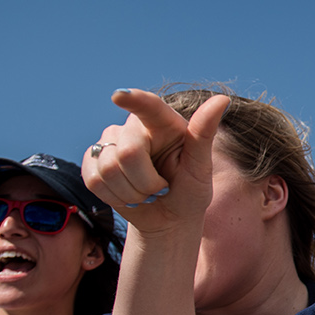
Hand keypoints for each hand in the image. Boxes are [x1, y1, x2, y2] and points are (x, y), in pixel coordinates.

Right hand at [83, 89, 228, 233]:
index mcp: (163, 123)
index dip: (133, 100)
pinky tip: (128, 195)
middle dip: (147, 182)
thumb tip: (222, 99)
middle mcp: (134, 127)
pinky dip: (114, 196)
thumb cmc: (190, 191)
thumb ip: (204, 134)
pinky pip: (93, 179)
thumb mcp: (201, 167)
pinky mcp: (92, 161)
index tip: (120, 96)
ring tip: (146, 193)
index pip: (149, 107)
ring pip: (109, 169)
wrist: (168, 218)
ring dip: (132, 192)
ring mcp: (110, 142)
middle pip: (128, 152)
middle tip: (161, 189)